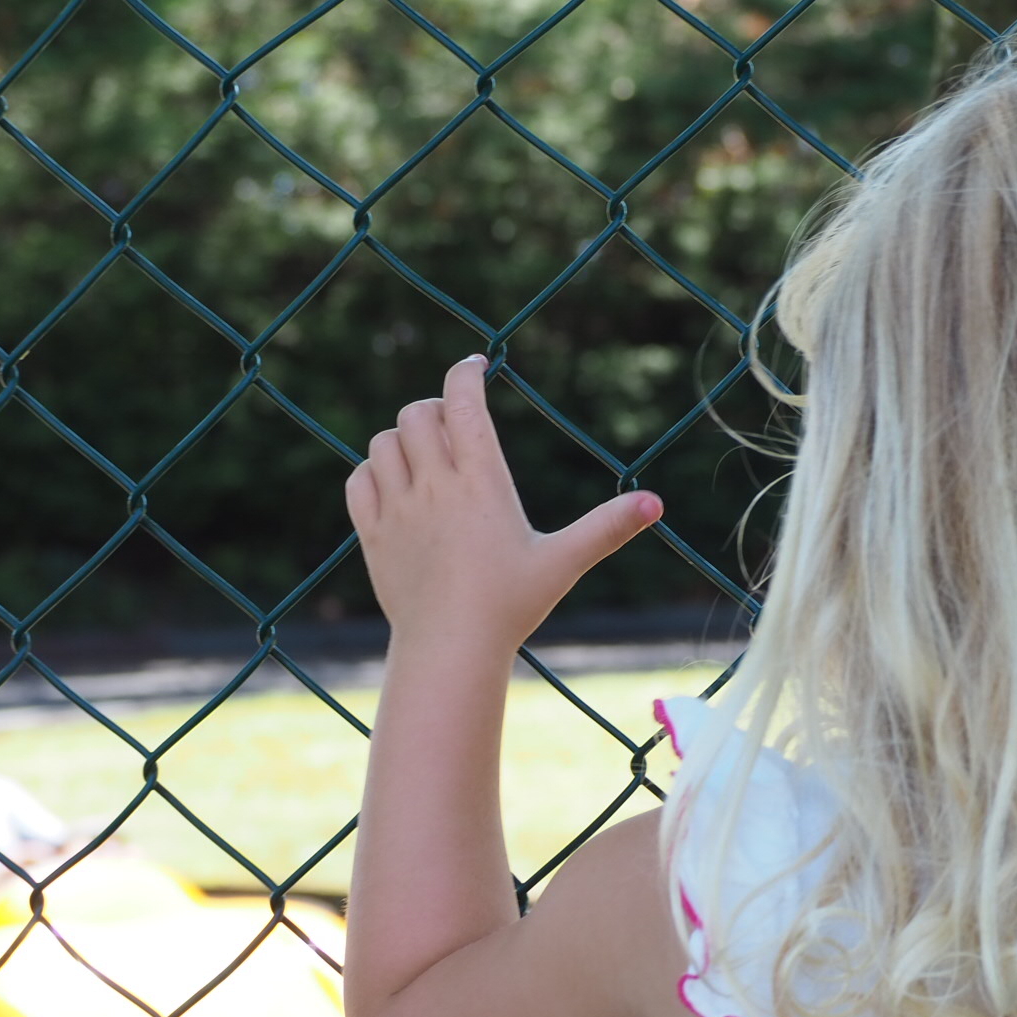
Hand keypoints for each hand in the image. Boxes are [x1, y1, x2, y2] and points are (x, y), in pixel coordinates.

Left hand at [345, 355, 661, 652]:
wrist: (451, 649)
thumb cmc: (510, 606)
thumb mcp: (563, 562)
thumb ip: (607, 528)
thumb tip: (656, 503)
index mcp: (481, 482)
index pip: (462, 401)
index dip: (466, 372)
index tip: (475, 367)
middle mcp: (434, 486)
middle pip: (416, 414)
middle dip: (435, 409)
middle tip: (453, 425)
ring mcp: (399, 509)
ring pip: (383, 442)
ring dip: (402, 439)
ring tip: (426, 457)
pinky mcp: (375, 534)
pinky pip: (360, 480)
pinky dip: (374, 472)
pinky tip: (395, 486)